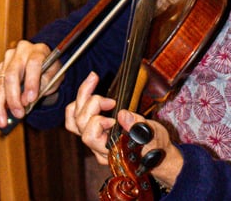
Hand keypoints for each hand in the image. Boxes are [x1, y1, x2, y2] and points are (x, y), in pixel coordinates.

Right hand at [0, 40, 61, 128]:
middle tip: (18, 114)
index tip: (31, 100)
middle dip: (13, 97)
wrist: (44, 63)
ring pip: (0, 82)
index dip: (31, 82)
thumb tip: (24, 102)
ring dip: (0, 104)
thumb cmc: (50, 71)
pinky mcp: (0, 69)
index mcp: (38, 50)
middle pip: (12, 74)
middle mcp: (21, 51)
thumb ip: (42, 87)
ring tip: (2, 122)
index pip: (33, 64)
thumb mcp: (54, 78)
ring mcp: (8, 59)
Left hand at [65, 72, 183, 189]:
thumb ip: (139, 126)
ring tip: (93, 80)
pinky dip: (79, 102)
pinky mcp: (93, 130)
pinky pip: (75, 118)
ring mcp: (94, 139)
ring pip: (75, 119)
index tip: (116, 113)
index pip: (92, 137)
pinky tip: (89, 89)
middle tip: (110, 99)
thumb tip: (123, 115)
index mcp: (112, 150)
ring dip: (82, 97)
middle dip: (93, 104)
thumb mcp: (153, 134)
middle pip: (81, 124)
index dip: (99, 122)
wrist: (155, 150)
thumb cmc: (155, 145)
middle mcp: (98, 147)